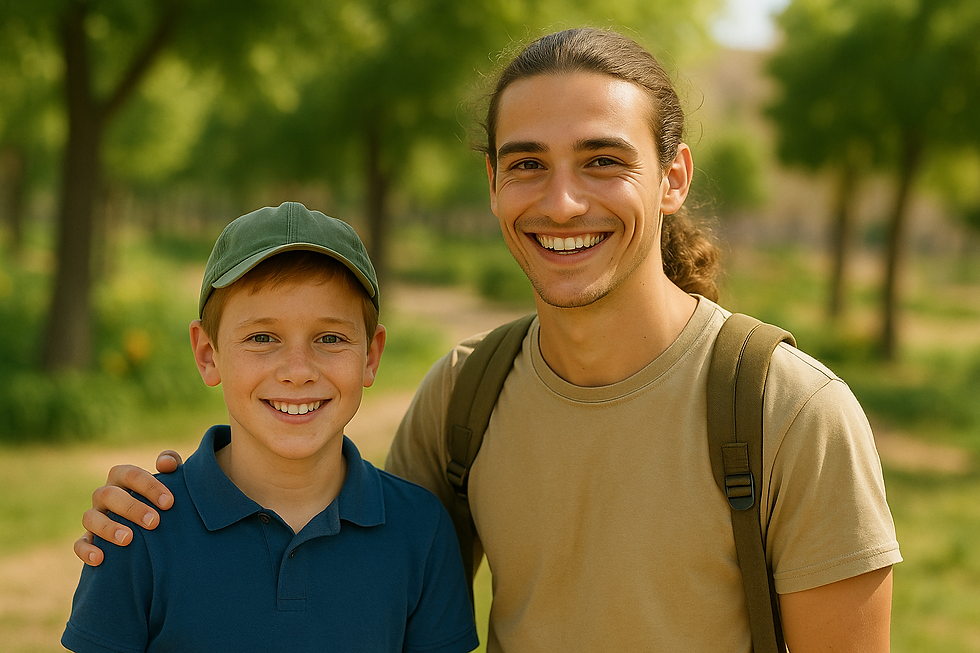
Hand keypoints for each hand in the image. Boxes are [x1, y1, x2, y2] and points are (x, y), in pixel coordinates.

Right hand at [73, 450, 182, 565]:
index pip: (131, 474)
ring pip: (90, 517)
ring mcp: (94, 516)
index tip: (169, 503)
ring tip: (128, 539)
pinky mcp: (88, 539)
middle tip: (154, 522)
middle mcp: (104, 494)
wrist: (156, 523)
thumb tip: (165, 465)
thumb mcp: (170, 477)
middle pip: (109, 495)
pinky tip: (100, 559)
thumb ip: (170, 462)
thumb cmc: (162, 496)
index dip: (149, 486)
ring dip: (108, 528)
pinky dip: (86, 550)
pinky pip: (79, 543)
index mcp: (122, 476)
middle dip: (132, 508)